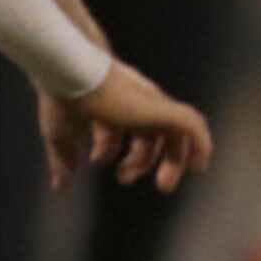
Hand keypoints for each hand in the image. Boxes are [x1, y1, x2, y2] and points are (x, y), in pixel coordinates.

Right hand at [39, 60, 211, 192]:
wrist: (73, 73)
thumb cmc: (64, 97)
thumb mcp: (61, 134)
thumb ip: (63, 160)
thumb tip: (60, 187)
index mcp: (113, 107)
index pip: (121, 129)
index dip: (112, 150)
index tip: (97, 160)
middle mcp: (136, 105)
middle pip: (152, 135)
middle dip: (144, 161)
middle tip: (130, 180)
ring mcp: (151, 106)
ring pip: (176, 133)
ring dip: (174, 160)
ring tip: (163, 184)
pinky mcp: (162, 109)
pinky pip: (193, 127)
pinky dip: (200, 145)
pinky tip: (198, 166)